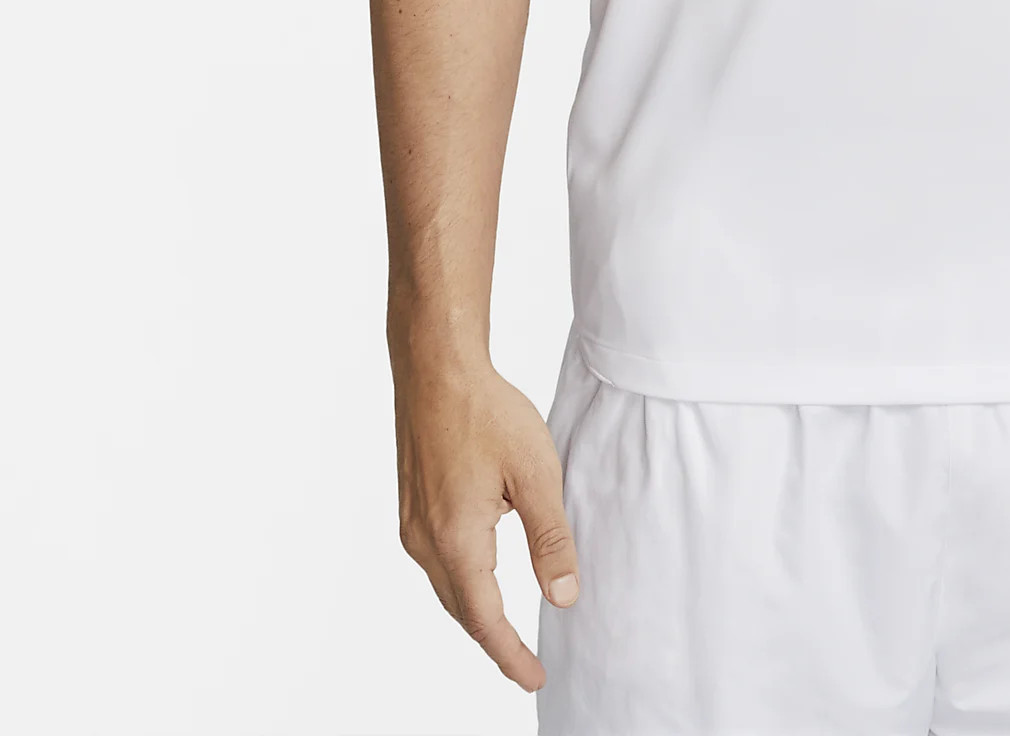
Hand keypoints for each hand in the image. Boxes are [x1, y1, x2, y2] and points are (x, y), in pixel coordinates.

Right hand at [393, 356, 579, 689]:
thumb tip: (562, 597)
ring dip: (476, 608)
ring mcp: (412, 523)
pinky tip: (482, 570)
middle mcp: (425, 540)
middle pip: (462, 609)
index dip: (510, 655)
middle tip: (524, 664)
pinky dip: (462, 579)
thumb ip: (550, 539)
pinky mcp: (411, 506)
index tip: (533, 679)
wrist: (435, 367)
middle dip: (493, 639)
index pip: (485, 619)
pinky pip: (437, 560)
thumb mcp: (535, 473)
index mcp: (456, 539)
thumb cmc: (485, 412)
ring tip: (508, 627)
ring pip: (447, 585)